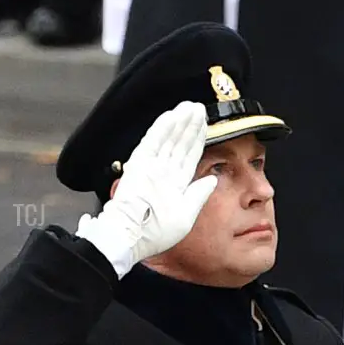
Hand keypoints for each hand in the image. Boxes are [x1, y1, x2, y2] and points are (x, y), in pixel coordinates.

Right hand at [76, 101, 218, 272]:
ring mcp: (151, 168)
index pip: (190, 158)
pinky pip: (152, 142)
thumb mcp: (187, 216)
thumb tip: (212, 180)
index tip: (205, 126)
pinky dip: (162, 129)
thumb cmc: (154, 233)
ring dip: (179, 122)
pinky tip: (171, 116)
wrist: (130, 237)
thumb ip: (199, 195)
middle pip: (180, 145)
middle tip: (199, 109)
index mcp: (175, 186)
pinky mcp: (138, 164)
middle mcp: (163, 174)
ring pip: (168, 140)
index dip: (197, 141)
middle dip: (190, 127)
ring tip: (190, 107)